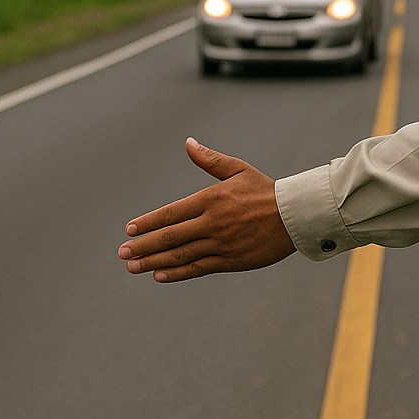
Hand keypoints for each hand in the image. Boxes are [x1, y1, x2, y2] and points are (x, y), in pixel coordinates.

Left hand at [118, 138, 295, 281]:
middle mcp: (212, 223)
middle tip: (122, 253)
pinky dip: (178, 273)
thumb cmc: (265, 191)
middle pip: (170, 236)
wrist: (296, 215)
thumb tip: (188, 142)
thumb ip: (210, 160)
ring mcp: (221, 243)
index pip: (171, 213)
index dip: (148, 222)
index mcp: (211, 199)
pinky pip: (199, 268)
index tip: (130, 230)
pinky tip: (160, 276)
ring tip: (133, 266)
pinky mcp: (231, 260)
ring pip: (181, 254)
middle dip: (143, 245)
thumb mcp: (238, 170)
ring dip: (154, 261)